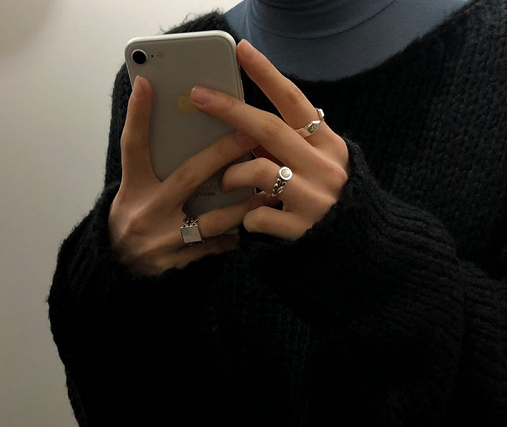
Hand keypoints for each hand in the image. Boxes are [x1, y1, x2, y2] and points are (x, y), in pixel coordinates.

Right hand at [108, 74, 274, 276]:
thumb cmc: (127, 220)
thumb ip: (144, 159)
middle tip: (250, 135)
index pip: (133, 147)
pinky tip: (252, 225)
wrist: (117, 268)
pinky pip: (214, 247)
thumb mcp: (129, 188)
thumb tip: (160, 116)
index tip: (149, 83)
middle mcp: (148, 212)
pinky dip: (234, 236)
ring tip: (267, 189)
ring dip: (242, 203)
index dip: (139, 115)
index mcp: (133, 189)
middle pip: (188, 176)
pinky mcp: (178, 261)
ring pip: (213, 218)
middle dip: (222, 154)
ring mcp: (164, 239)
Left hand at [189, 39, 350, 241]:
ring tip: (227, 183)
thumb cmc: (327, 199)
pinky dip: (246, 218)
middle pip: (270, 130)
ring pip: (258, 170)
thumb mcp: (318, 166)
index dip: (267, 75)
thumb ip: (288, 148)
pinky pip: (257, 216)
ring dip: (232, 175)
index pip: (295, 102)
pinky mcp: (301, 230)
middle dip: (231, 110)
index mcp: (328, 146)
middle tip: (200, 96)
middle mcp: (324, 167)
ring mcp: (314, 199)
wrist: (357, 244)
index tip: (242, 50)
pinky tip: (250, 221)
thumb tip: (245, 129)